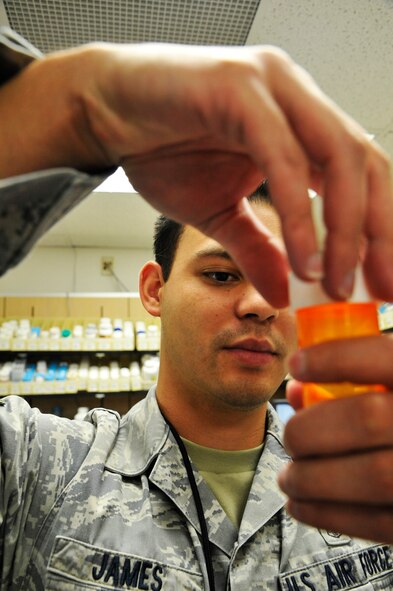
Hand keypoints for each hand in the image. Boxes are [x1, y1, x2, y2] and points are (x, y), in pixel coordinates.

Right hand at [1, 43, 392, 305]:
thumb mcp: (219, 212)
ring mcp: (273, 86)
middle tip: (381, 290)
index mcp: (300, 122)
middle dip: (379, 234)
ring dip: (345, 229)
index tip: (383, 284)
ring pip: (336, 158)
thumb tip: (286, 291)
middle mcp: (298, 98)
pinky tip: (303, 259)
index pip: (363, 176)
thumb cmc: (161, 147)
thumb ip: (258, 246)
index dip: (380, 231)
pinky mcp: (240, 88)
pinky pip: (283, 158)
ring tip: (337, 283)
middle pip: (365, 166)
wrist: (105, 110)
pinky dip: (299, 214)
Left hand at [279, 334, 392, 542]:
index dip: (333, 358)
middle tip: (291, 438)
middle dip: (312, 429)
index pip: (384, 356)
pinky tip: (302, 505)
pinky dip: (329, 514)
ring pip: (374, 476)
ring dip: (313, 479)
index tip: (296, 364)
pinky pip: (379, 522)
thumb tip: (297, 390)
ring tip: (290, 478)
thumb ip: (356, 381)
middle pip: (368, 419)